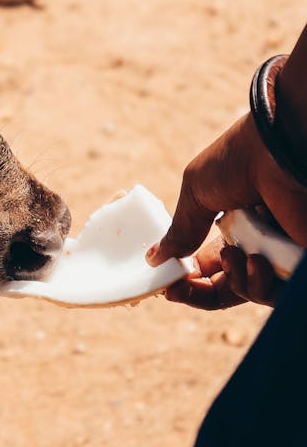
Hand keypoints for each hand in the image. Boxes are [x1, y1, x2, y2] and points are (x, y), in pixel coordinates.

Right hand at [146, 111, 306, 310]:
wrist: (277, 152)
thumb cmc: (236, 161)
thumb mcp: (195, 193)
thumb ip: (179, 230)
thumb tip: (153, 259)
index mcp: (232, 224)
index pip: (208, 264)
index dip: (188, 279)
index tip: (167, 286)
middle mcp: (256, 240)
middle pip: (226, 285)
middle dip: (199, 292)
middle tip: (176, 291)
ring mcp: (279, 252)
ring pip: (250, 292)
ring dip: (235, 282)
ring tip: (235, 254)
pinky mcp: (297, 263)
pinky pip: (276, 294)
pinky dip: (259, 286)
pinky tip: (255, 261)